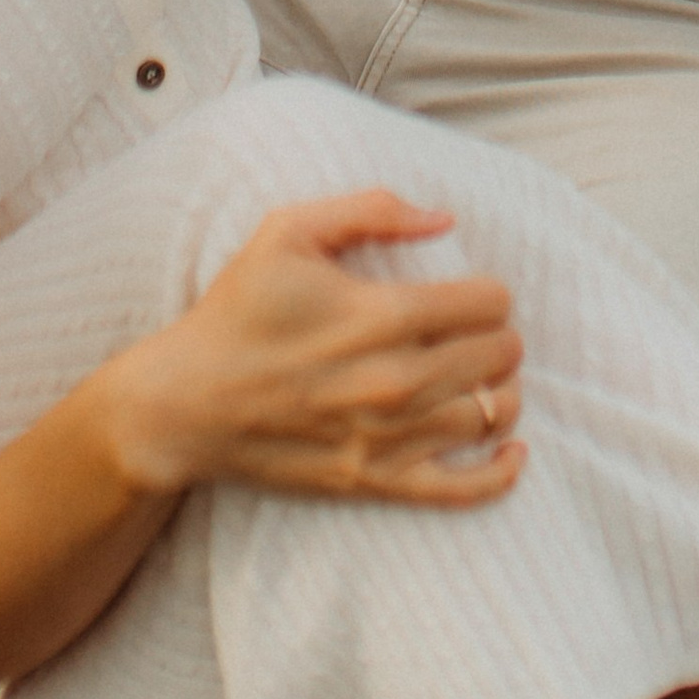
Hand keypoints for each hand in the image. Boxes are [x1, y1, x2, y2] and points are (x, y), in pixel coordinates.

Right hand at [97, 190, 526, 506]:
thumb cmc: (238, 311)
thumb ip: (371, 211)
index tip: (469, 293)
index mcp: (381, 314)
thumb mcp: (289, 231)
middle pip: (499, 356)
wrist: (185, 404)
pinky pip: (466, 487)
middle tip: (474, 332)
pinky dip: (503, 471)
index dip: (489, 292)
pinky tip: (513, 451)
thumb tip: (444, 218)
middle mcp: (396, 379)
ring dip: (502, 391)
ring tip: (484, 377)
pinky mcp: (376, 481)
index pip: (489, 303)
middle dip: (498, 337)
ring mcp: (389, 437)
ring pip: (493, 414)